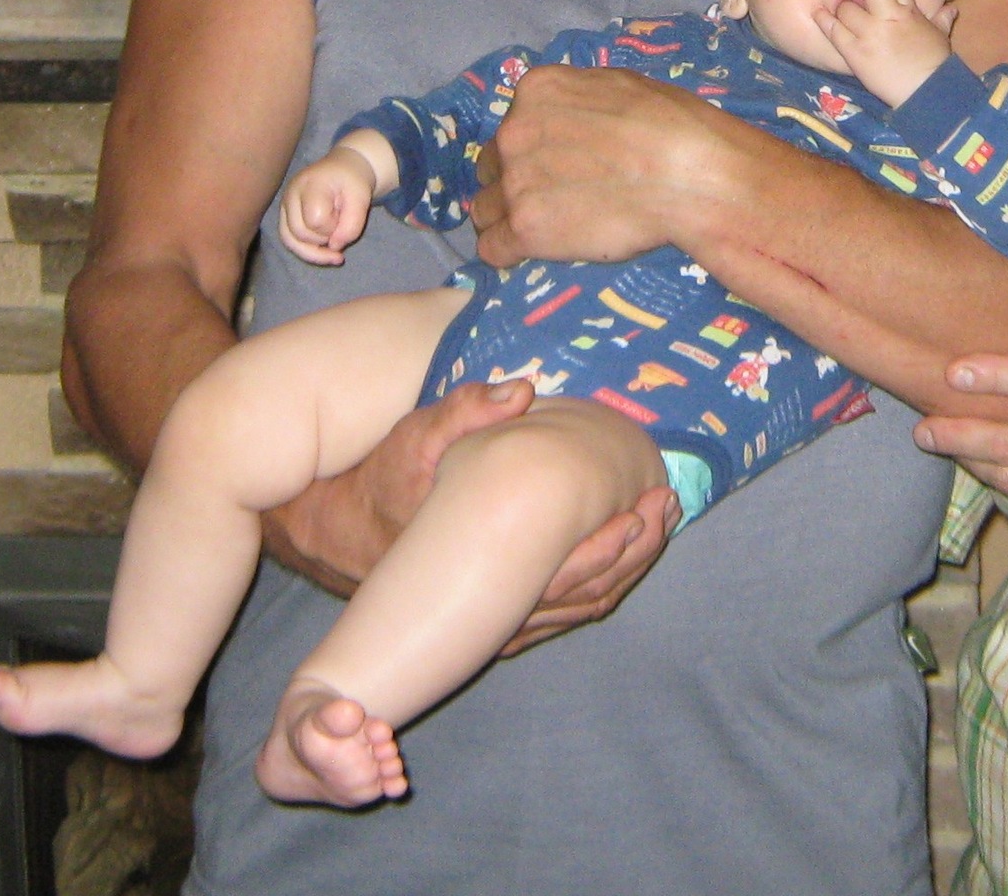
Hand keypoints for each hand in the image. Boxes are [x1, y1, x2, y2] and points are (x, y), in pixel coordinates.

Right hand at [262, 378, 674, 642]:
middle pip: (583, 595)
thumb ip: (466, 411)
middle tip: (666, 509)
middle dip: (633, 554)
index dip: (614, 544)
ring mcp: (495, 618)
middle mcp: (493, 606)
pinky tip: (624, 553)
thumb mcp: (417, 436)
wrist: (341, 534)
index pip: (564, 572)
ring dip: (624, 570)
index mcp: (481, 566)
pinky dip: (597, 587)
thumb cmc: (385, 480)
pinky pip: (558, 612)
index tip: (650, 505)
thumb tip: (521, 389)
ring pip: (576, 608)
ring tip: (658, 525)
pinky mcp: (495, 617)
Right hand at [280, 146, 377, 264]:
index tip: (346, 216)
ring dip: (314, 251)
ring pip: (289, 241)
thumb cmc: (352, 182)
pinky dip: (307, 251)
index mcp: (310, 184)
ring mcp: (284, 206)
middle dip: (324, 238)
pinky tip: (324, 252)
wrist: (343, 170)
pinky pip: (289, 241)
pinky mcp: (285, 217)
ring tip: (335, 251)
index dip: (333, 227)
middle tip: (340, 225)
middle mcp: (290, 194)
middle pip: (300, 233)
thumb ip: (352, 224)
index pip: (315, 220)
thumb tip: (334, 247)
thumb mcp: (361, 199)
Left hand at [471, 63, 758, 268]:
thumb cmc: (671, 125)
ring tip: (542, 230)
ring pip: (484, 209)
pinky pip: (492, 248)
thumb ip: (578, 100)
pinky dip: (508, 254)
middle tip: (550, 199)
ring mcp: (516, 182)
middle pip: (491, 166)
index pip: (511, 125)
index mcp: (535, 91)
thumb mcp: (618, 85)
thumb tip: (572, 113)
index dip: (530, 150)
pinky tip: (530, 255)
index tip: (552, 165)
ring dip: (506, 220)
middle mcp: (514, 132)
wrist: (689, 175)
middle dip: (513, 182)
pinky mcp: (525, 229)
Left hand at [813, 0, 954, 107]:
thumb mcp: (939, 38)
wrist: (927, 92)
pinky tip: (818, 13)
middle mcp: (889, 17)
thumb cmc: (935, 65)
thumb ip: (941, 21)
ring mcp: (871, 34)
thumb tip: (951, 11)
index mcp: (910, 12)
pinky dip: (825, 21)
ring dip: (842, 7)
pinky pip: (835, 31)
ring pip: (847, 8)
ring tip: (838, 7)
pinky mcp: (856, 52)